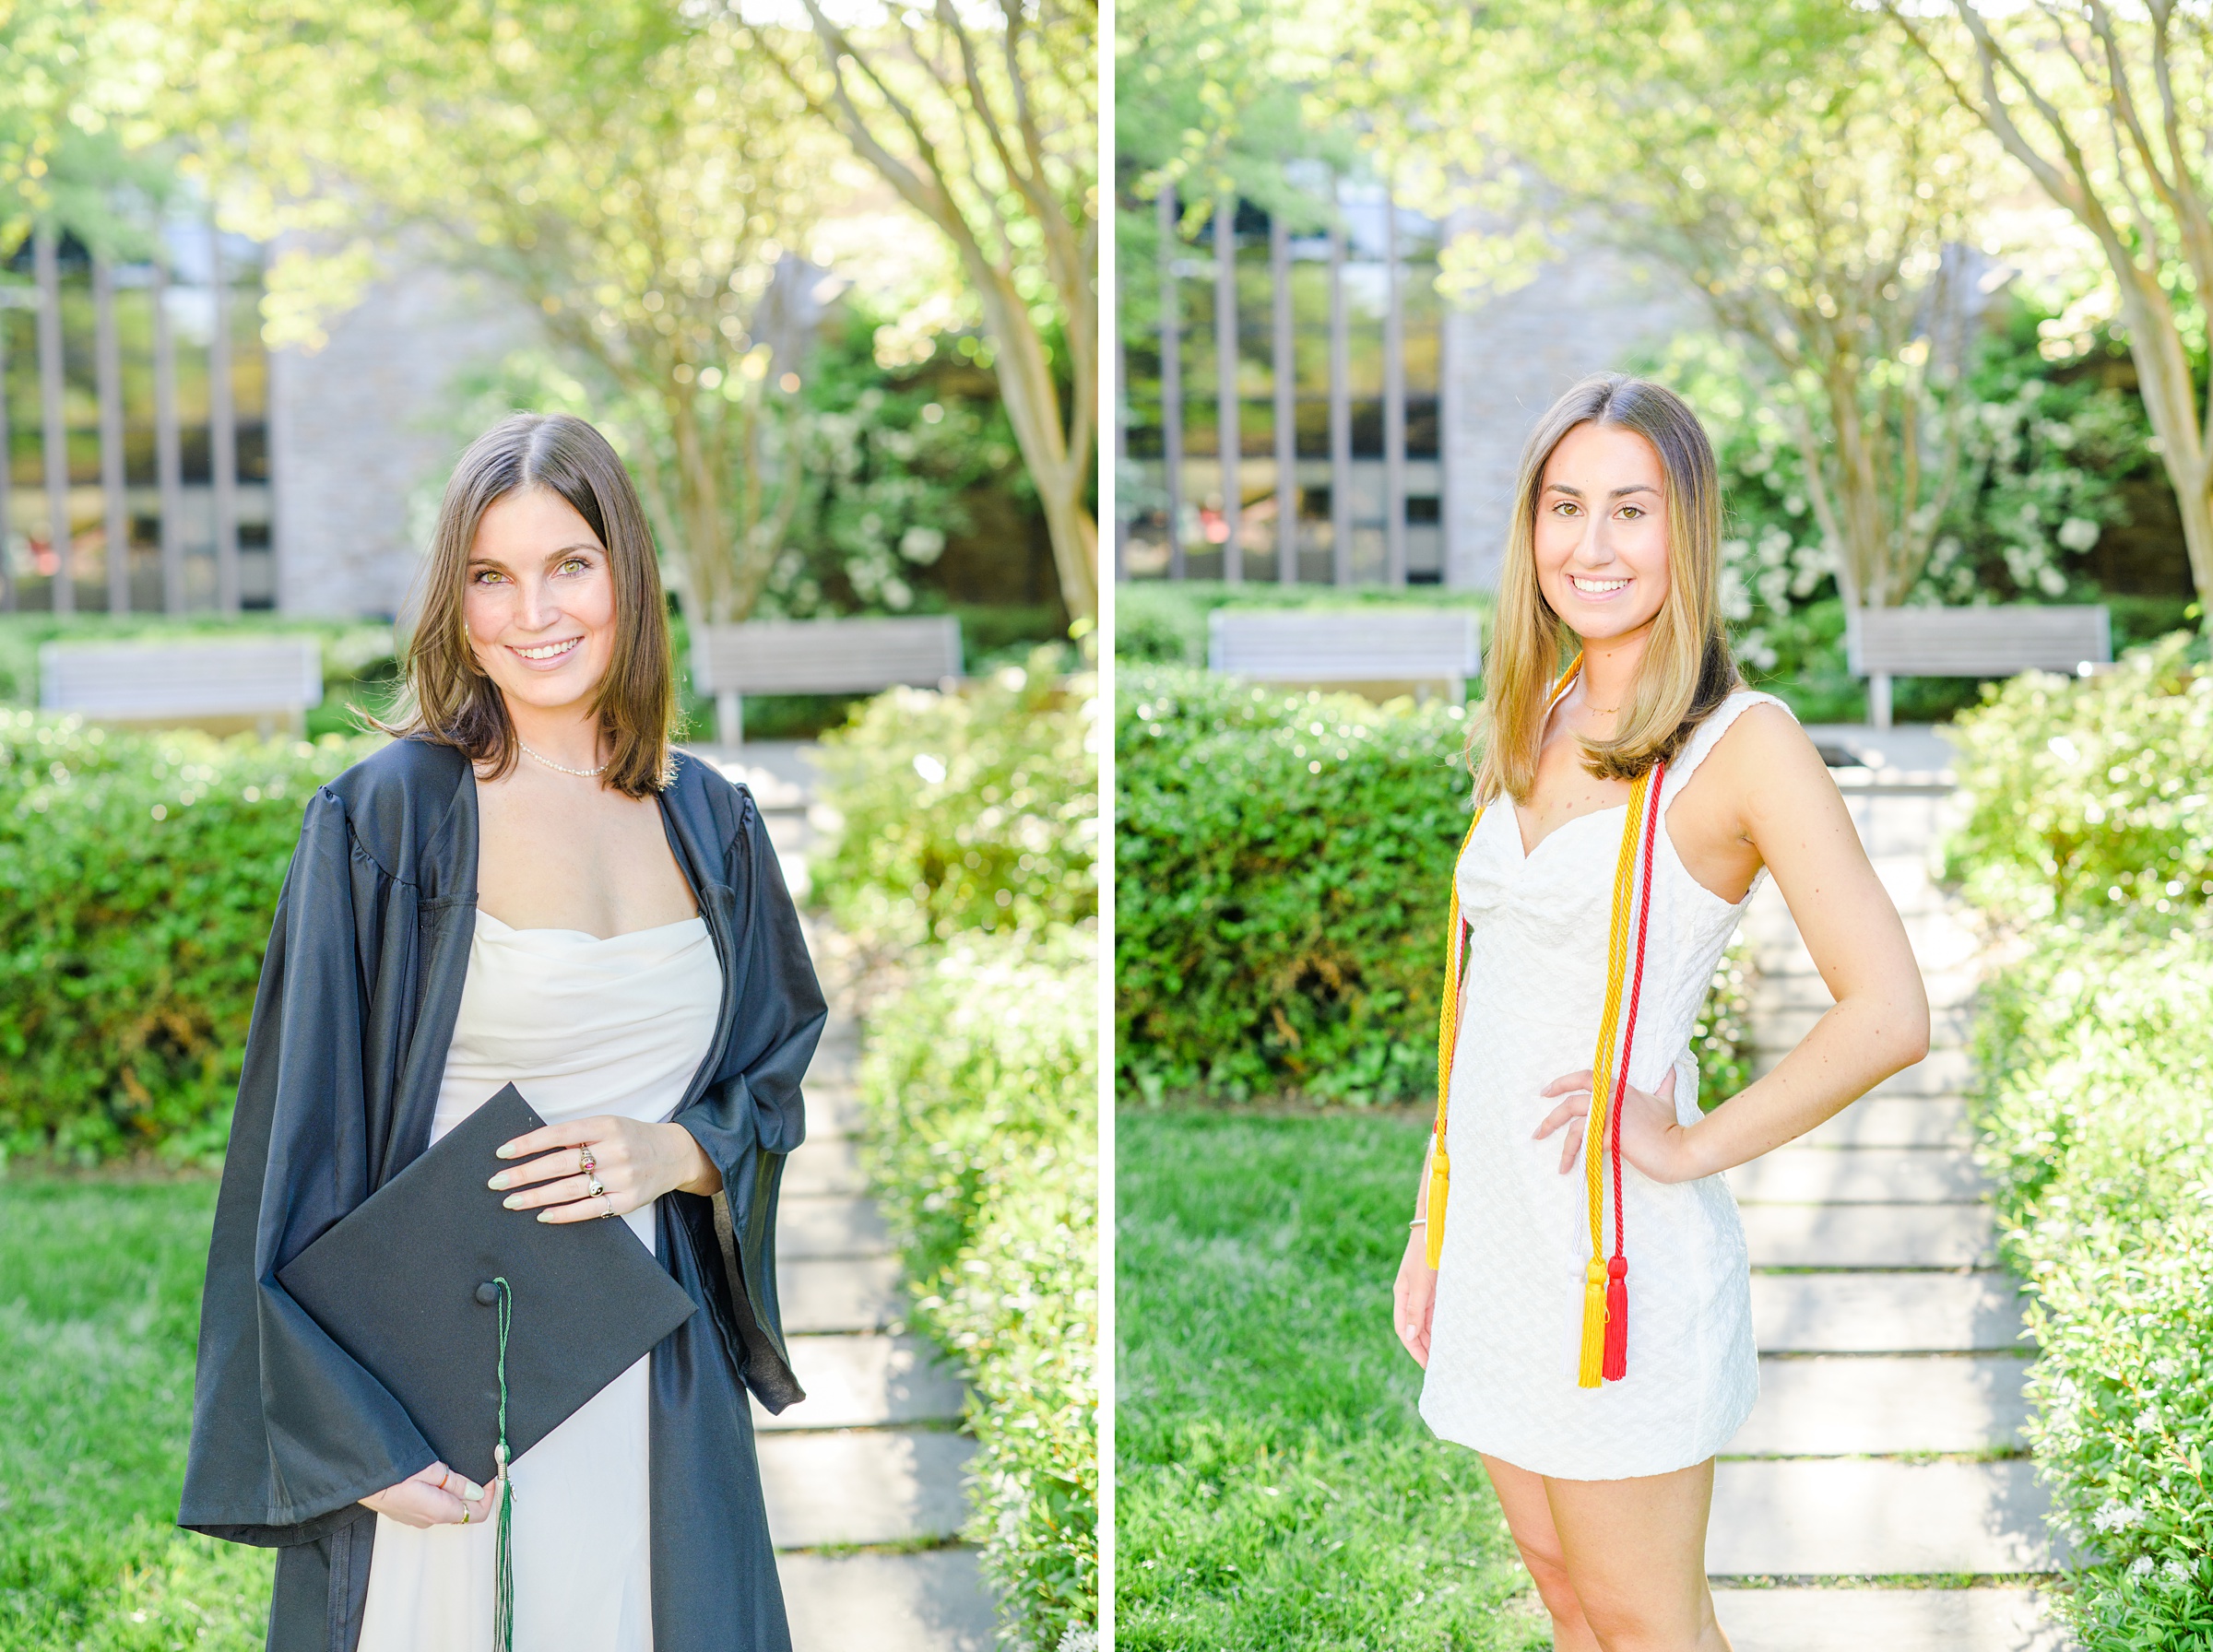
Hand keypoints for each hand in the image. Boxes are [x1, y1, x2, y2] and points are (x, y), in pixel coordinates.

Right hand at [360, 1461, 495, 1528]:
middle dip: (475, 1493)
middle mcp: (428, 1520)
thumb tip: (476, 1492)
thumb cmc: (391, 1470)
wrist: (359, 1476)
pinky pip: (432, 1506)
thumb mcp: (431, 1470)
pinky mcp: (405, 1513)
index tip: (491, 1475)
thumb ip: (456, 1483)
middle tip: (477, 1469)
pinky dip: (442, 1495)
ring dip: (457, 1493)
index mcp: (438, 1511)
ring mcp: (415, 1519)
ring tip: (456, 1470)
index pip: (477, 1513)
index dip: (489, 1495)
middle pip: (463, 1511)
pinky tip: (437, 1477)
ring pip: (447, 1508)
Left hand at [490, 1116, 720, 1222]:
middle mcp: (616, 1150)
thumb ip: (577, 1136)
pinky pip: (589, 1210)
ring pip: (570, 1189)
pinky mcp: (628, 1201)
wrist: (675, 1154)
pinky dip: (563, 1214)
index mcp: (607, 1125)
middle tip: (496, 1182)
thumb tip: (531, 1150)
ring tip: (511, 1201)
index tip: (502, 1153)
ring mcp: (623, 1177)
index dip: (529, 1143)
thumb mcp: (608, 1125)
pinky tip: (542, 1215)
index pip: (560, 1134)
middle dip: (524, 1174)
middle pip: (560, 1164)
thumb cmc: (632, 1138)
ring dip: (536, 1196)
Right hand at [1393, 1230, 1437, 1367]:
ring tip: (1449, 1356)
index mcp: (1402, 1295)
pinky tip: (1454, 1335)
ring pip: (1429, 1322)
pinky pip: (1439, 1312)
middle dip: (1426, 1348)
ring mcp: (1424, 1292)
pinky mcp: (1437, 1288)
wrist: (1437, 1226)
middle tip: (1442, 1367)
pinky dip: (1444, 1325)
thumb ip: (1414, 1309)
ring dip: (1436, 1339)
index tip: (1428, 1366)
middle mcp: (1412, 1296)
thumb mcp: (1419, 1282)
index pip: (1404, 1330)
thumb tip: (1408, 1335)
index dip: (1415, 1349)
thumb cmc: (1426, 1252)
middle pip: (1416, 1329)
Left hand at [1533, 1068, 1703, 1184]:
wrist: (1681, 1150)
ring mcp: (1611, 1117)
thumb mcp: (1666, 1099)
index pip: (1583, 1077)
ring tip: (1561, 1166)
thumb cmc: (1672, 1127)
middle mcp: (1611, 1098)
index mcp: (1619, 1087)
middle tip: (1538, 1133)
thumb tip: (1671, 1067)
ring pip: (1576, 1129)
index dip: (1562, 1083)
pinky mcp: (1612, 1137)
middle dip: (1551, 1119)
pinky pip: (1588, 1148)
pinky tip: (1581, 1174)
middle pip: (1571, 1104)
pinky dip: (1583, 1162)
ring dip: (1565, 1149)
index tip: (1546, 1092)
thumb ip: (1664, 1083)